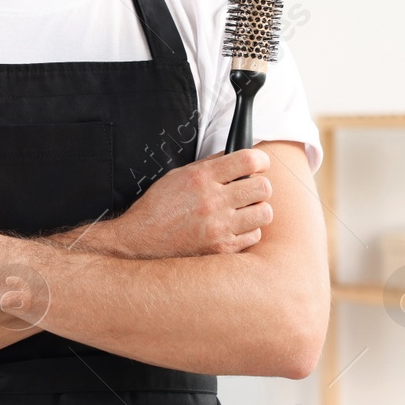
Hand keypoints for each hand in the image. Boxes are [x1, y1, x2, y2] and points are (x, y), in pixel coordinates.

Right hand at [72, 148, 273, 257]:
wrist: (140, 241)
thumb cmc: (157, 207)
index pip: (249, 160)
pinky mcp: (223, 248)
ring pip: (264, 213)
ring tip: (243, 210)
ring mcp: (220, 227)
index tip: (260, 165)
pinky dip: (248, 231)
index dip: (261, 160)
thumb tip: (235, 157)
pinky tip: (233, 228)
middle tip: (249, 189)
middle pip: (263, 187)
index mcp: (201, 178)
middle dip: (259, 186)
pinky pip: (255, 235)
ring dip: (256, 210)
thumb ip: (208, 165)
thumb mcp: (177, 176)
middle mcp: (213, 201)